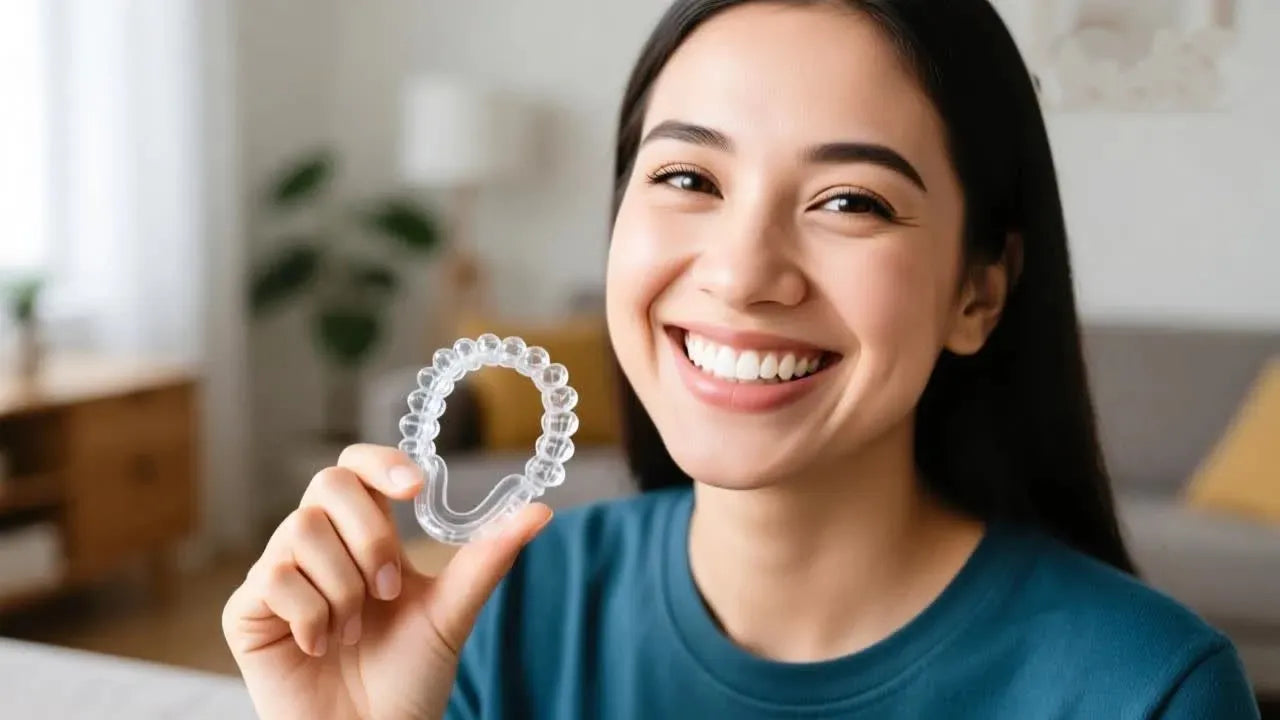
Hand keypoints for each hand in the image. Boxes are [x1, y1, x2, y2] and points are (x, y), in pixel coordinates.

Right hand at [223, 444, 550, 719]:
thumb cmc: (409, 679)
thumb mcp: (451, 613)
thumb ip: (487, 559)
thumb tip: (540, 511)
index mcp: (364, 534)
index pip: (357, 467)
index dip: (380, 462)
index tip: (415, 488)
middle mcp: (318, 545)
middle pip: (328, 484)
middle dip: (370, 535)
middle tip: (391, 591)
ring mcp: (280, 575)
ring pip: (301, 531)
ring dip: (344, 588)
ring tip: (356, 633)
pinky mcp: (247, 611)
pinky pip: (274, 578)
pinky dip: (311, 616)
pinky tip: (322, 647)